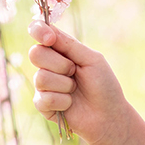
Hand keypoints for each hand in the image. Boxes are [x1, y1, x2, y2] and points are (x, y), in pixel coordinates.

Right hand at [27, 21, 130, 144]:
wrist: (108, 114)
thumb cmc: (103, 84)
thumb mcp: (91, 60)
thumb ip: (70, 45)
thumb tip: (49, 31)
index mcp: (61, 50)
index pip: (39, 32)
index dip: (39, 31)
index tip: (49, 38)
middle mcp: (48, 65)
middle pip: (35, 53)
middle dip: (60, 64)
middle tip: (75, 71)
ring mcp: (43, 85)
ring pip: (40, 77)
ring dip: (65, 84)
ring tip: (75, 89)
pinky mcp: (42, 104)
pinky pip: (44, 98)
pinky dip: (63, 101)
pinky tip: (70, 104)